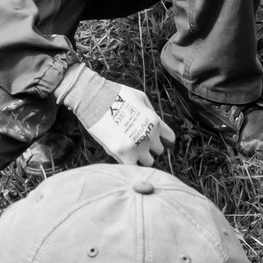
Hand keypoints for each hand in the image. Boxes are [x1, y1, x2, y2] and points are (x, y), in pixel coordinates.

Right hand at [55, 61, 173, 165]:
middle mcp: (149, 136)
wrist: (92, 97)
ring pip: (149, 161)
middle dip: (150, 146)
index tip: (154, 138)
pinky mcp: (124, 155)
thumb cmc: (115, 95)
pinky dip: (130, 163)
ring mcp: (137, 147)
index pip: (170, 139)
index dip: (162, 139)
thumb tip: (159, 127)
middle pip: (159, 151)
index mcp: (155, 122)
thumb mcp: (141, 98)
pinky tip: (123, 154)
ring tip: (129, 147)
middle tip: (137, 140)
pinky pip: (134, 167)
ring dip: (141, 156)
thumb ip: (152, 113)